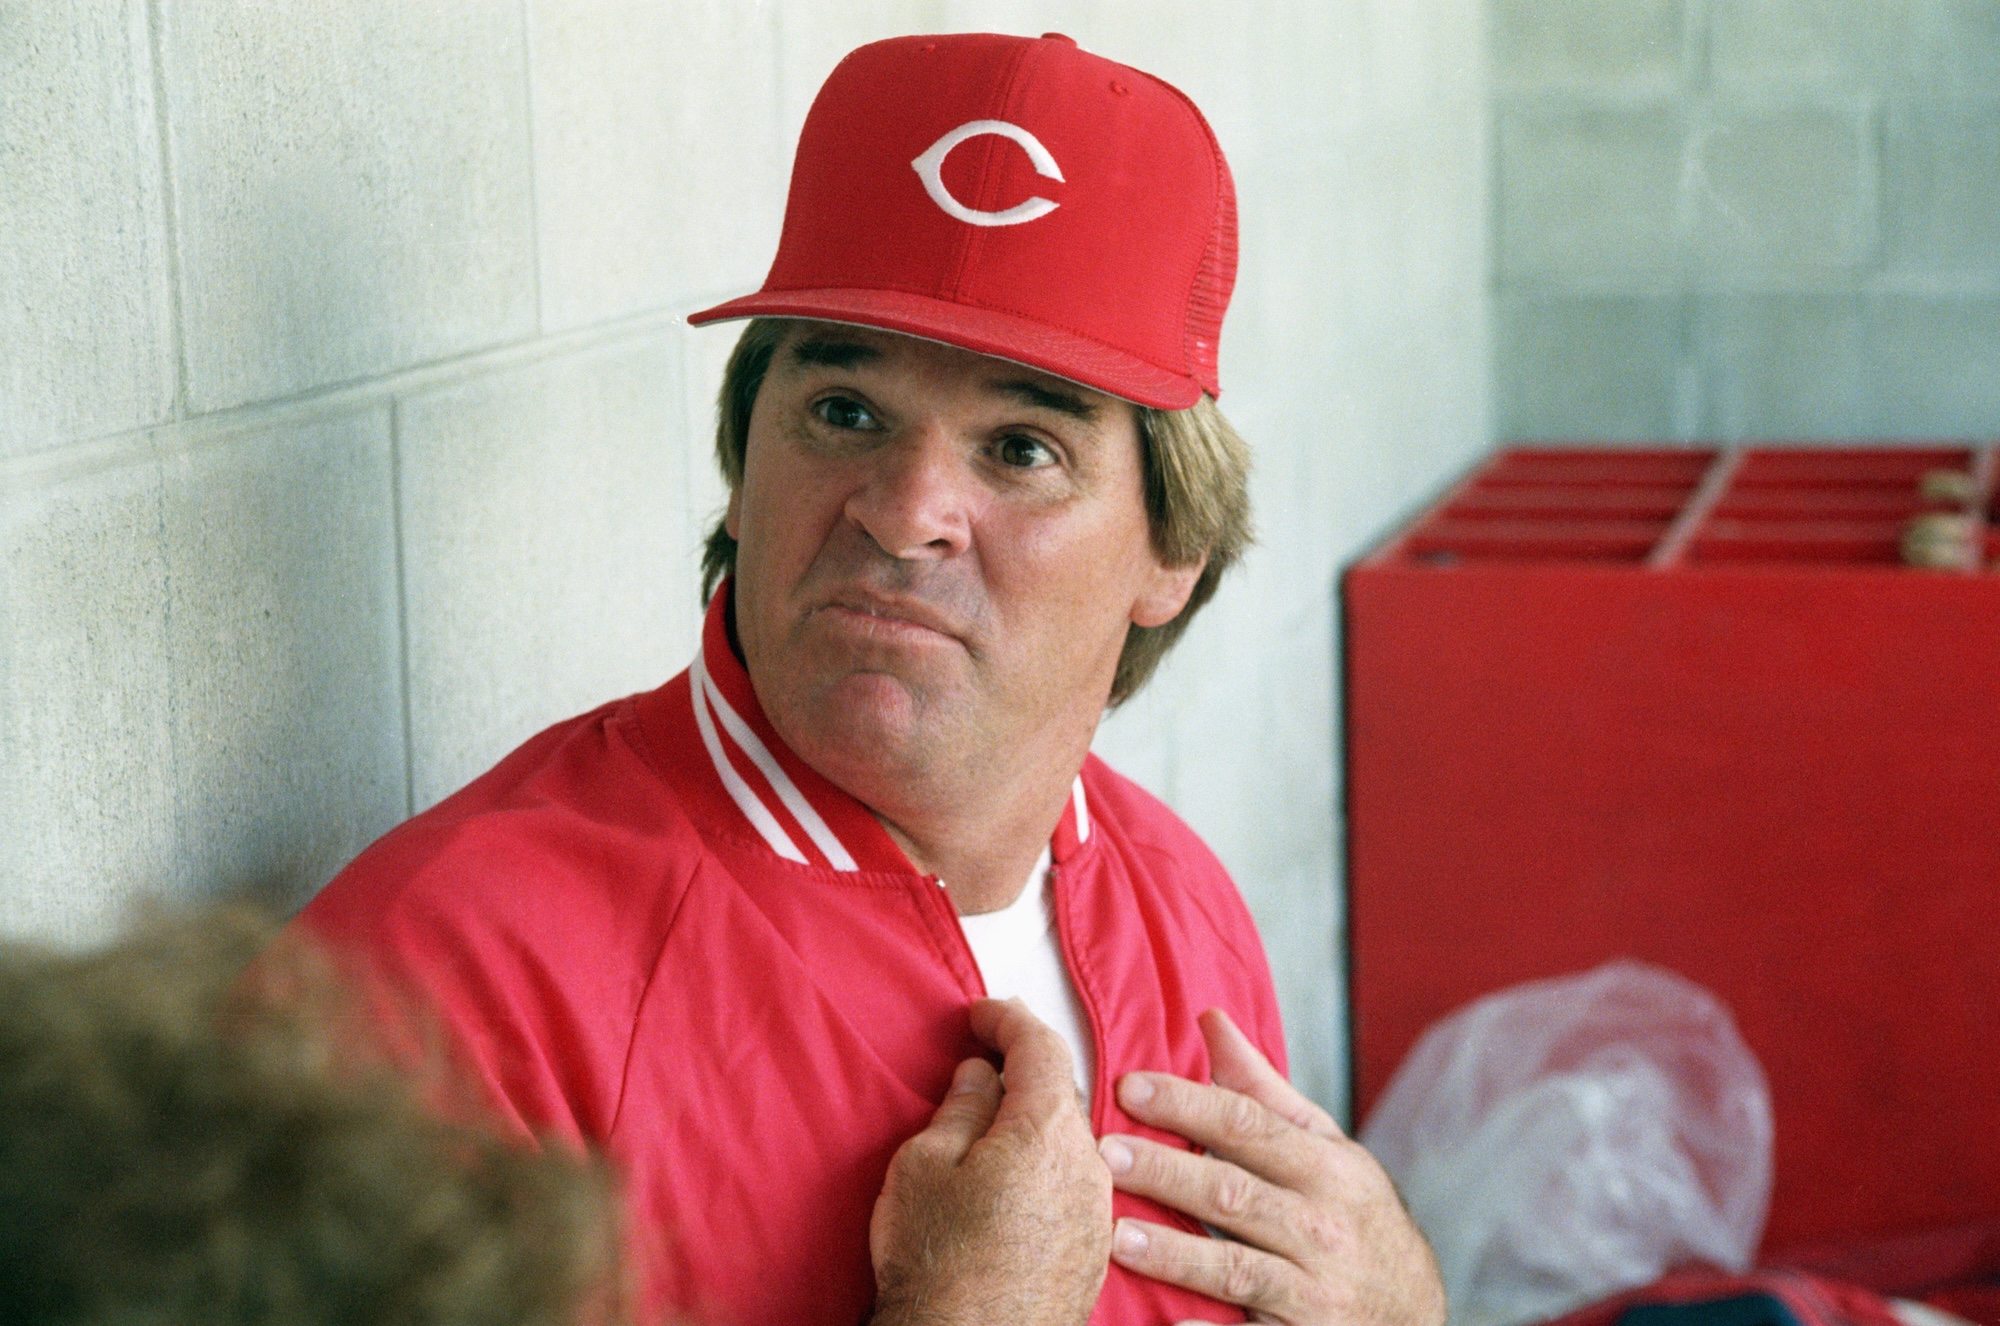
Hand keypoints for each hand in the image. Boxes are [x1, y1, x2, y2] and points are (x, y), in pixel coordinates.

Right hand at [867, 997, 1111, 1325]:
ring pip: (1068, 1144)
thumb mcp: (924, 1165)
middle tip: (984, 1058)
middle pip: (1060, 1094)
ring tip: (990, 1126)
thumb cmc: (938, 1263)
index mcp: (1046, 1130)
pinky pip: (1072, 1187)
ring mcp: (1096, 1214)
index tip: (981, 1013)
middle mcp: (1086, 1166)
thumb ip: (960, 1108)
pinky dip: (1045, 1168)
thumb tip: (979, 1076)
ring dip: (1034, 1124)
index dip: (1007, 1019)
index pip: (1039, 1046)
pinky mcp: (1092, 1254)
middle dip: (1022, 1070)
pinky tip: (1012, 1183)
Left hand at [1097, 1009, 1444, 1325]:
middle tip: (1106, 1154)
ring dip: (1177, 1253)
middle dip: (1168, 1172)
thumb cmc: (1353, 1215)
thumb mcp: (1324, 1148)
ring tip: (1118, 1235)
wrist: (1414, 1312)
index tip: (1129, 1087)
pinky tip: (1170, 1324)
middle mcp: (1323, 1228)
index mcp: (1325, 1169)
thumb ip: (1261, 1090)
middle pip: (1234, 1193)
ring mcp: (1316, 1292)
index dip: (1188, 1105)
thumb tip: (1210, 1020)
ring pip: (1238, 1267)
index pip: (1249, 1127)